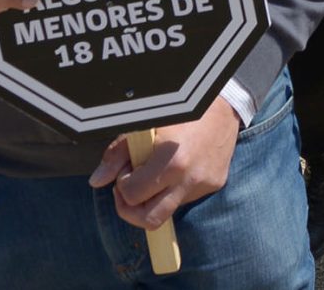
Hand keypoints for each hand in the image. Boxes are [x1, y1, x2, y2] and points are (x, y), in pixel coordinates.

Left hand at [89, 102, 238, 230]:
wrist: (225, 104)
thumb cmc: (180, 111)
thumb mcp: (145, 126)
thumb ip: (118, 154)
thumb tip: (97, 180)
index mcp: (171, 162)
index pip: (133, 195)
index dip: (122, 186)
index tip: (126, 172)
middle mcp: (190, 179)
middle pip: (150, 220)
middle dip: (132, 210)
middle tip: (130, 189)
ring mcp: (204, 184)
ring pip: (168, 210)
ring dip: (154, 198)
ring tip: (155, 174)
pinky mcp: (215, 184)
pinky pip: (186, 198)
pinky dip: (175, 188)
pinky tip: (177, 167)